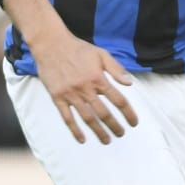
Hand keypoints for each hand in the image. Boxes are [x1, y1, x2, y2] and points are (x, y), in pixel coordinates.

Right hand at [31, 29, 138, 144]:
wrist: (51, 44)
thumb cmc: (78, 49)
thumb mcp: (101, 54)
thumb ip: (116, 69)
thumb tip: (130, 84)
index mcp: (99, 79)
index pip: (119, 101)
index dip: (128, 114)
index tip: (134, 123)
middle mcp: (86, 89)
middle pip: (104, 113)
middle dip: (114, 126)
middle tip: (121, 134)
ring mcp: (70, 94)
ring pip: (87, 118)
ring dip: (98, 131)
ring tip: (106, 140)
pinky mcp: (57, 97)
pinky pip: (66, 117)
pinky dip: (74, 130)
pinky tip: (82, 139)